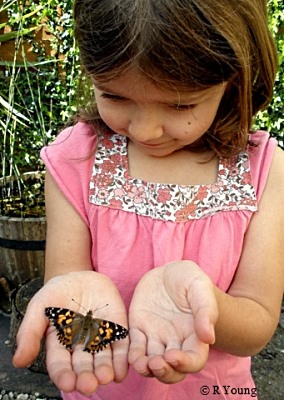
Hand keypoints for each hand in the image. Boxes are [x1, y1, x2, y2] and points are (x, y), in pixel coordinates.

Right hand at [13, 271, 128, 394]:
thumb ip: (30, 332)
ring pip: (103, 360)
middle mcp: (81, 347)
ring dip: (105, 370)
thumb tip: (18, 361)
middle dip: (86, 377)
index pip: (61, 365)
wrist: (80, 276)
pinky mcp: (117, 329)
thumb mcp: (40, 306)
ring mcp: (100, 339)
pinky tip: (122, 368)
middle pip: (83, 366)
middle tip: (89, 385)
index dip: (64, 375)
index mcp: (60, 345)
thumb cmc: (57, 292)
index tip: (67, 383)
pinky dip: (123, 358)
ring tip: (106, 377)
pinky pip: (121, 346)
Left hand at [128, 261, 217, 383]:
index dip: (185, 364)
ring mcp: (157, 337)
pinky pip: (135, 348)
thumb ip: (205, 310)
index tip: (173, 357)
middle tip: (156, 364)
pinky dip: (134, 356)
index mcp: (195, 335)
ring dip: (147, 369)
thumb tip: (209, 338)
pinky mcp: (139, 329)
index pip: (195, 360)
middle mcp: (176, 341)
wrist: (168, 271)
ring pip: (152, 363)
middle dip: (165, 372)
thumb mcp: (200, 287)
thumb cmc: (189, 279)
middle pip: (173, 369)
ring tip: (142, 364)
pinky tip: (133, 357)